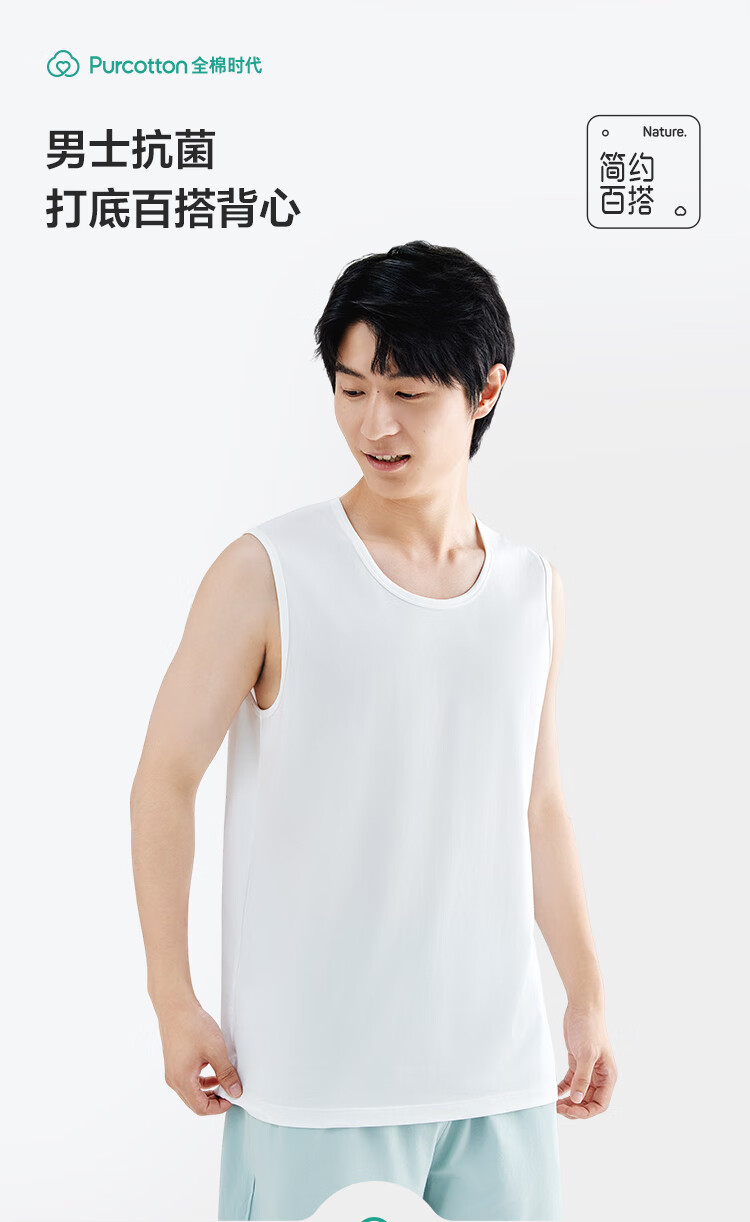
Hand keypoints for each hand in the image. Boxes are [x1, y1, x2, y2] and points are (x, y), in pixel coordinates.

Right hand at [156, 996, 242, 1114]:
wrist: (175, 1006)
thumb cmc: (192, 1026)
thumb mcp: (216, 1051)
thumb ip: (226, 1074)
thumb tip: (235, 1092)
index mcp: (182, 1081)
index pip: (201, 1108)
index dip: (219, 1108)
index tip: (232, 1098)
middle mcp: (174, 1080)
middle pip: (195, 1103)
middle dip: (214, 1101)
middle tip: (230, 1091)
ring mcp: (172, 1072)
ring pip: (191, 1092)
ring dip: (208, 1090)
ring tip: (224, 1081)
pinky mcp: (173, 1063)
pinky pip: (188, 1080)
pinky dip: (201, 1080)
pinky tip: (213, 1070)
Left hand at [557, 1001, 616, 1118]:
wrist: (583, 1007)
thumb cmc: (589, 1028)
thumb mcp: (587, 1054)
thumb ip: (582, 1078)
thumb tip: (577, 1100)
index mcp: (608, 1076)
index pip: (600, 1104)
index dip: (586, 1112)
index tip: (571, 1111)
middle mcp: (600, 1075)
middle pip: (588, 1101)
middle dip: (575, 1108)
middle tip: (558, 1109)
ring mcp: (588, 1069)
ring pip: (579, 1093)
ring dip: (568, 1101)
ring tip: (554, 1104)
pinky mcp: (577, 1062)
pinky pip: (570, 1082)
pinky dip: (563, 1089)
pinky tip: (553, 1093)